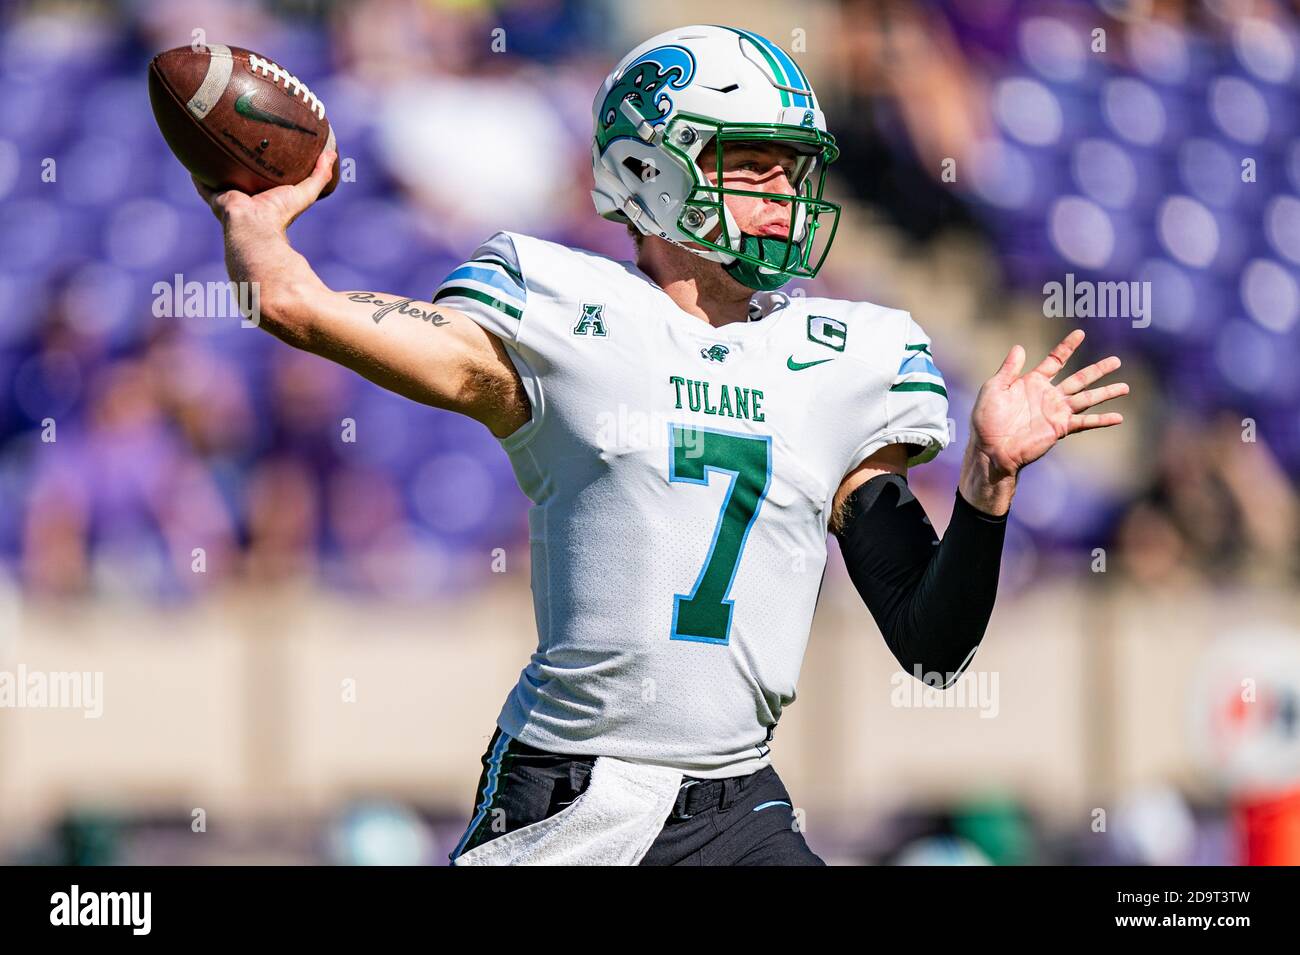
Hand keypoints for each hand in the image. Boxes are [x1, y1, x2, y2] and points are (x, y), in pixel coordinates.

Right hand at [192, 147, 335, 233]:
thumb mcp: (305, 192)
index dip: (265, 165)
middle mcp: (246, 196)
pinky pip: (202, 181)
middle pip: (241, 174)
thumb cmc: (280, 214)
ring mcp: (228, 197)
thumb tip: (332, 154)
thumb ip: (319, 176)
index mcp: (264, 196)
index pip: (264, 178)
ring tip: (213, 139)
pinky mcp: (214, 196)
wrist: (254, 227)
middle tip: (239, 138)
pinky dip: (197, 170)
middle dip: (239, 160)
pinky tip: (191, 152)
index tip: (266, 149)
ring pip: (220, 175)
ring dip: (216, 162)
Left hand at [971, 328, 1127, 480]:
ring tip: (1125, 387)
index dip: (1067, 347)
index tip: (1080, 333)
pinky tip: (1118, 418)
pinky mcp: (1060, 428)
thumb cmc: (987, 419)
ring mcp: (1056, 412)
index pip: (1055, 360)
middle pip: (1079, 379)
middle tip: (1117, 360)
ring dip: (1106, 392)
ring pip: (1087, 398)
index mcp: (1033, 382)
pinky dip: (1101, 420)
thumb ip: (1009, 369)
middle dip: (1098, 370)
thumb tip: (1019, 347)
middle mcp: (1048, 395)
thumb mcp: (994, 388)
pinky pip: (1085, 423)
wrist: (991, 448)